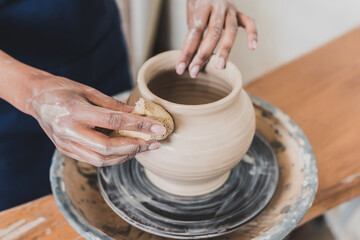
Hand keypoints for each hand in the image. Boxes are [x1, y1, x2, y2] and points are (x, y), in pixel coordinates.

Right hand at [27, 75, 165, 166]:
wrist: (34, 98)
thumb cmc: (62, 89)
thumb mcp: (88, 90)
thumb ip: (113, 104)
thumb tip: (138, 113)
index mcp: (76, 111)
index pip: (114, 121)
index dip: (139, 126)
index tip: (159, 128)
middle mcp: (69, 131)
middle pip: (108, 148)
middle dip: (135, 147)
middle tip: (154, 143)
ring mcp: (66, 144)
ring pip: (101, 160)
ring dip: (126, 156)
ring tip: (143, 148)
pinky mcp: (66, 150)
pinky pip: (93, 160)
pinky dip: (113, 157)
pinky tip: (126, 150)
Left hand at [176, 0, 257, 77]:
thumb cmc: (198, 5)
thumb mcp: (191, 17)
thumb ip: (193, 36)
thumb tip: (188, 62)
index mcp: (202, 7)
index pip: (194, 32)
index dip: (186, 52)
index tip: (179, 68)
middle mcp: (218, 7)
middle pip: (213, 33)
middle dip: (203, 55)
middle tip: (194, 72)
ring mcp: (231, 9)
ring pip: (231, 31)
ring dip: (225, 50)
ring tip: (219, 67)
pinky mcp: (240, 13)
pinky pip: (249, 23)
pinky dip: (253, 35)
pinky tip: (252, 47)